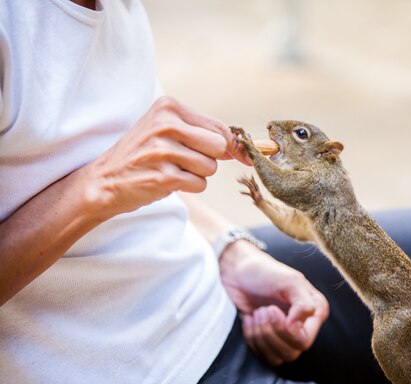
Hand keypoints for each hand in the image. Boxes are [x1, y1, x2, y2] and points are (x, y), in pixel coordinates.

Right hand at [78, 96, 249, 217]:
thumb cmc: (143, 155)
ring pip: (211, 168)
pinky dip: (189, 187)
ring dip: (196, 174)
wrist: (103, 180)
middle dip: (209, 159)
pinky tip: (166, 180)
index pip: (220, 128)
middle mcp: (165, 124)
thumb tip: (245, 150)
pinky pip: (200, 184)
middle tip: (184, 160)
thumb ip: (205, 134)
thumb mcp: (167, 131)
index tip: (231, 155)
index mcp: (168, 107)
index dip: (229, 146)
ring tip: (171, 169)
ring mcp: (163, 150)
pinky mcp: (163, 176)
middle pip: (219, 147)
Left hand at [219, 240, 328, 365]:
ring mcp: (286, 335)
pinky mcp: (268, 341)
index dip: (284, 332)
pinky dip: (252, 341)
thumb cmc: (265, 272)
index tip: (271, 309)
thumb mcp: (290, 281)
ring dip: (260, 337)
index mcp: (315, 312)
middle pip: (291, 352)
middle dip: (270, 332)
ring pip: (278, 358)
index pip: (304, 340)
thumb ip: (302, 304)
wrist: (238, 271)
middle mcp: (304, 326)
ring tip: (256, 313)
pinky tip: (249, 320)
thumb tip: (296, 329)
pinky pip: (264, 356)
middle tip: (262, 310)